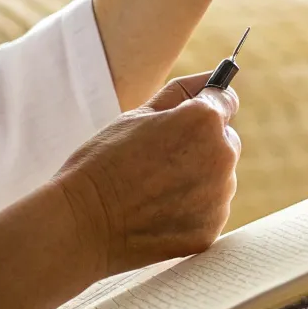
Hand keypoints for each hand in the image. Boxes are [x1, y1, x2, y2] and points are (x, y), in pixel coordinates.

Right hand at [56, 72, 242, 277]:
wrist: (81, 223)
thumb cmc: (103, 162)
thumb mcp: (136, 116)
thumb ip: (181, 93)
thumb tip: (213, 78)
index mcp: (204, 120)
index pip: (226, 102)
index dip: (203, 109)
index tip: (185, 122)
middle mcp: (222, 156)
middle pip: (224, 142)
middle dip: (200, 147)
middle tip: (156, 162)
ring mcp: (219, 197)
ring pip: (218, 180)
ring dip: (197, 181)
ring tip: (152, 191)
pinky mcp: (210, 230)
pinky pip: (208, 212)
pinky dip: (189, 213)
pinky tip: (156, 214)